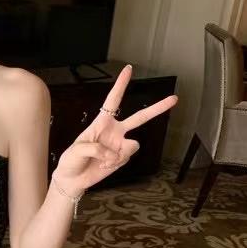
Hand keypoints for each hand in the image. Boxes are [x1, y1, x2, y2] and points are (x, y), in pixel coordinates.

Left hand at [52, 64, 177, 195]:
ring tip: (103, 160)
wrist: (73, 179)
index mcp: (102, 122)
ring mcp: (120, 145)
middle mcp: (115, 131)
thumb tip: (112, 153)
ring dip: (118, 154)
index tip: (128, 69)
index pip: (113, 100)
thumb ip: (95, 148)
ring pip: (133, 145)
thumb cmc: (71, 160)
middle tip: (175, 98)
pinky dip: (114, 163)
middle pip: (140, 117)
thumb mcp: (76, 149)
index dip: (121, 84)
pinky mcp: (122, 158)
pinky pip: (125, 158)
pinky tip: (104, 165)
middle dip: (158, 108)